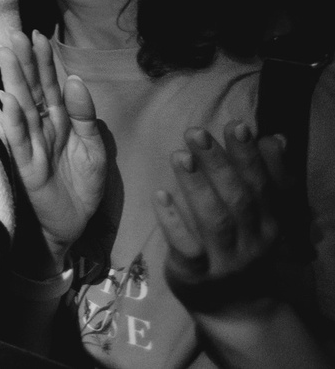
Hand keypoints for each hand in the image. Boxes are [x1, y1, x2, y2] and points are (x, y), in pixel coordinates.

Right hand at [0, 33, 108, 261]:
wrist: (74, 225)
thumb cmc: (82, 185)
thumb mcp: (94, 149)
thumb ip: (85, 116)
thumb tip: (75, 80)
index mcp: (60, 121)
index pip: (50, 85)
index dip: (44, 61)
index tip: (38, 34)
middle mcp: (42, 127)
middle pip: (33, 90)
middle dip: (24, 62)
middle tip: (15, 34)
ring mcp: (32, 144)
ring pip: (22, 108)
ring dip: (14, 81)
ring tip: (6, 55)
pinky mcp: (27, 165)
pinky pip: (19, 140)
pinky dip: (13, 120)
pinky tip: (8, 100)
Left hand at [154, 121, 290, 312]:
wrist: (239, 309)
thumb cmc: (247, 248)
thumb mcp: (265, 216)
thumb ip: (269, 178)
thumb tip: (275, 138)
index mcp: (270, 223)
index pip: (263, 186)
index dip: (250, 156)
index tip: (237, 125)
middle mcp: (252, 242)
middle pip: (238, 199)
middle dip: (218, 164)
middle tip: (196, 132)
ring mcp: (224, 260)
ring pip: (214, 221)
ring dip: (196, 186)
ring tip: (179, 155)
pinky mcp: (195, 274)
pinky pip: (186, 248)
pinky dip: (174, 221)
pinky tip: (160, 195)